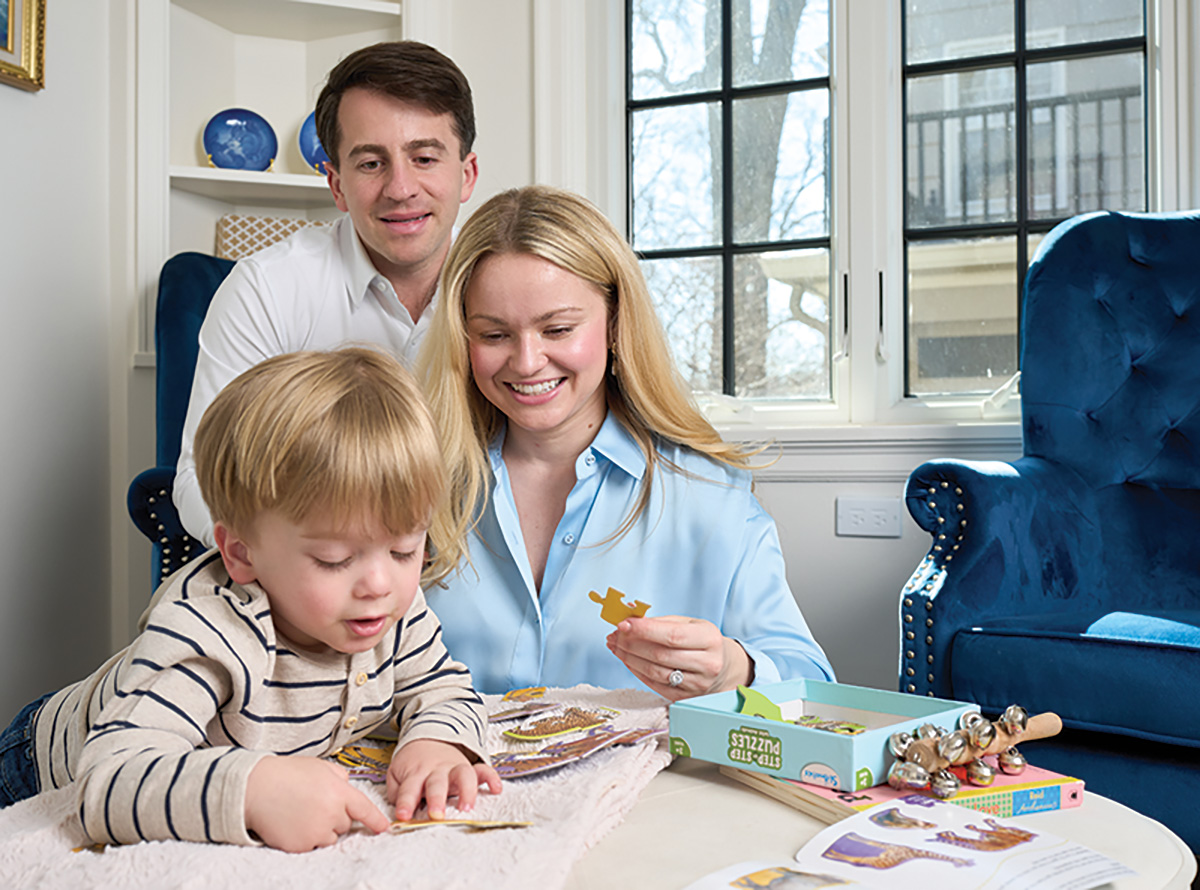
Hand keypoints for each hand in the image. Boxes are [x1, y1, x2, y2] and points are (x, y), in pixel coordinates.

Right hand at [244, 755, 388, 851]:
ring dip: (321, 830)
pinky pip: (311, 846)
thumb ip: (339, 776)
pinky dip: (305, 838)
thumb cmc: (286, 775)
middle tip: (314, 804)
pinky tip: (292, 823)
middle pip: (345, 825)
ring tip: (301, 812)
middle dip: (335, 817)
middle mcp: (331, 813)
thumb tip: (346, 785)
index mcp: (339, 792)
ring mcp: (316, 832)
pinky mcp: (301, 846)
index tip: (384, 827)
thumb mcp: (319, 766)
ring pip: (329, 838)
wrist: (255, 788)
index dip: (376, 820)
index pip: (364, 809)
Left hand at [386, 738, 501, 821]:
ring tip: (466, 808)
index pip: (409, 789)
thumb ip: (397, 792)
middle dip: (437, 798)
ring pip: (463, 775)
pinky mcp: (470, 768)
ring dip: (466, 790)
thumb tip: (402, 810)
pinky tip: (496, 789)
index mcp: (416, 773)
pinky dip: (491, 778)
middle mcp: (437, 770)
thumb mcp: (397, 774)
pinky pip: (484, 770)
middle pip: (437, 783)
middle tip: (436, 815)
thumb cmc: (413, 763)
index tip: (403, 816)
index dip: (405, 802)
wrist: (429, 738)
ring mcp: (455, 768)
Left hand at [606, 615, 752, 700]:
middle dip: (631, 644)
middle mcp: (707, 664)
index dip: (644, 630)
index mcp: (709, 639)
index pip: (672, 636)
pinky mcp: (685, 698)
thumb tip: (630, 621)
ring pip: (655, 672)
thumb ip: (661, 622)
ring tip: (616, 646)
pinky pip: (655, 685)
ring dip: (630, 658)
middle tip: (615, 635)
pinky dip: (637, 671)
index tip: (623, 624)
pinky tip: (627, 660)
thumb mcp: (689, 624)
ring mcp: (697, 684)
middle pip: (661, 655)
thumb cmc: (701, 641)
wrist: (722, 667)